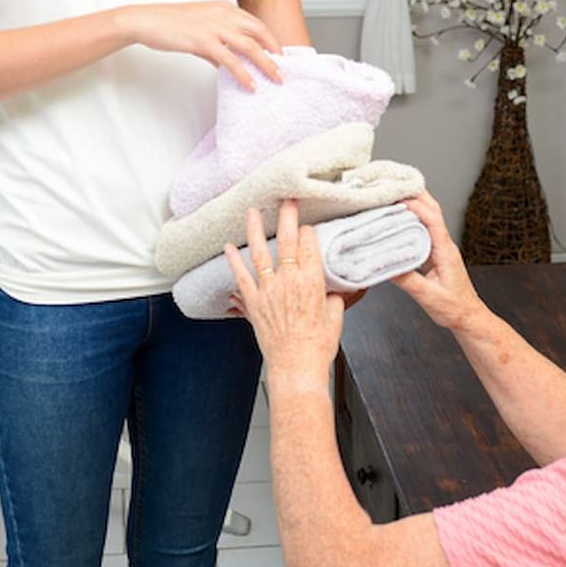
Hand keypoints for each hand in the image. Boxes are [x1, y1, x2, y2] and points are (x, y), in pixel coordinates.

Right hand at [125, 0, 282, 89]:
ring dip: (266, 64)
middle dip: (275, 51)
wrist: (146, 20)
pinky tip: (250, 84)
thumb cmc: (169, 24)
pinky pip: (230, 60)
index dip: (270, 39)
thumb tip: (226, 65)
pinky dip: (243, 73)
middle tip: (283, 69)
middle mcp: (223, 14)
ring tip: (276, 79)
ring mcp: (214, 26)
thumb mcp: (199, 29)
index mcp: (224, 7)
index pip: (255, 23)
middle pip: (260, 32)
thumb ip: (216, 45)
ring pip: (251, 46)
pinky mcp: (204, 41)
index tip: (279, 55)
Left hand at [224, 200, 344, 385]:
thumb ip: (335, 297)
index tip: (308, 227)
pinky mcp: (254, 303)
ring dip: (256, 230)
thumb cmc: (317, 346)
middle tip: (286, 199)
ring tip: (253, 212)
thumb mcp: (336, 317)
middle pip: (288, 240)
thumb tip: (337, 290)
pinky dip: (233, 261)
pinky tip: (228, 247)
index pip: (310, 244)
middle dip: (288, 216)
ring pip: (261, 252)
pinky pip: (241, 277)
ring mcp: (269, 290)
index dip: (309, 232)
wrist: (297, 367)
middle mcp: (289, 281)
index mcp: (312, 281)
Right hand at [393, 193, 488, 333]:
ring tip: (392, 196)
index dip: (415, 205)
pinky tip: (398, 220)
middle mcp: (445, 245)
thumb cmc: (454, 309)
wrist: (468, 317)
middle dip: (414, 194)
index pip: (432, 219)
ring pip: (428, 217)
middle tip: (393, 184)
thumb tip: (386, 266)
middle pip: (432, 210)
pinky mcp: (435, 254)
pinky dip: (411, 220)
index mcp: (446, 251)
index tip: (396, 197)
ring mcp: (441, 248)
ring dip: (413, 204)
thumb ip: (408, 281)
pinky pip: (423, 230)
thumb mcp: (429, 297)